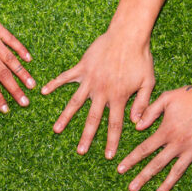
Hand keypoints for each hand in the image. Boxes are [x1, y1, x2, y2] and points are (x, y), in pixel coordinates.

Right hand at [41, 28, 154, 157]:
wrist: (128, 34)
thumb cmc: (141, 57)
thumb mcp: (149, 82)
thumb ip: (143, 103)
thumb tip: (137, 124)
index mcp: (119, 96)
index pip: (115, 124)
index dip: (111, 141)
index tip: (108, 156)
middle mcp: (102, 91)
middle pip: (92, 119)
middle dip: (87, 137)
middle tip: (81, 152)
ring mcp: (90, 79)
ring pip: (75, 102)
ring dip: (65, 117)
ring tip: (56, 130)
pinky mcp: (82, 67)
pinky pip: (65, 77)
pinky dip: (54, 83)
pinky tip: (42, 91)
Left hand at [117, 77, 191, 190]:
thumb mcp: (167, 98)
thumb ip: (150, 111)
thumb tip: (137, 126)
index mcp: (166, 131)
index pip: (144, 148)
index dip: (131, 160)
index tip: (120, 170)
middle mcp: (178, 143)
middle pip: (157, 164)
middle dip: (143, 177)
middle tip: (131, 189)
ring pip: (177, 171)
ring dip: (166, 185)